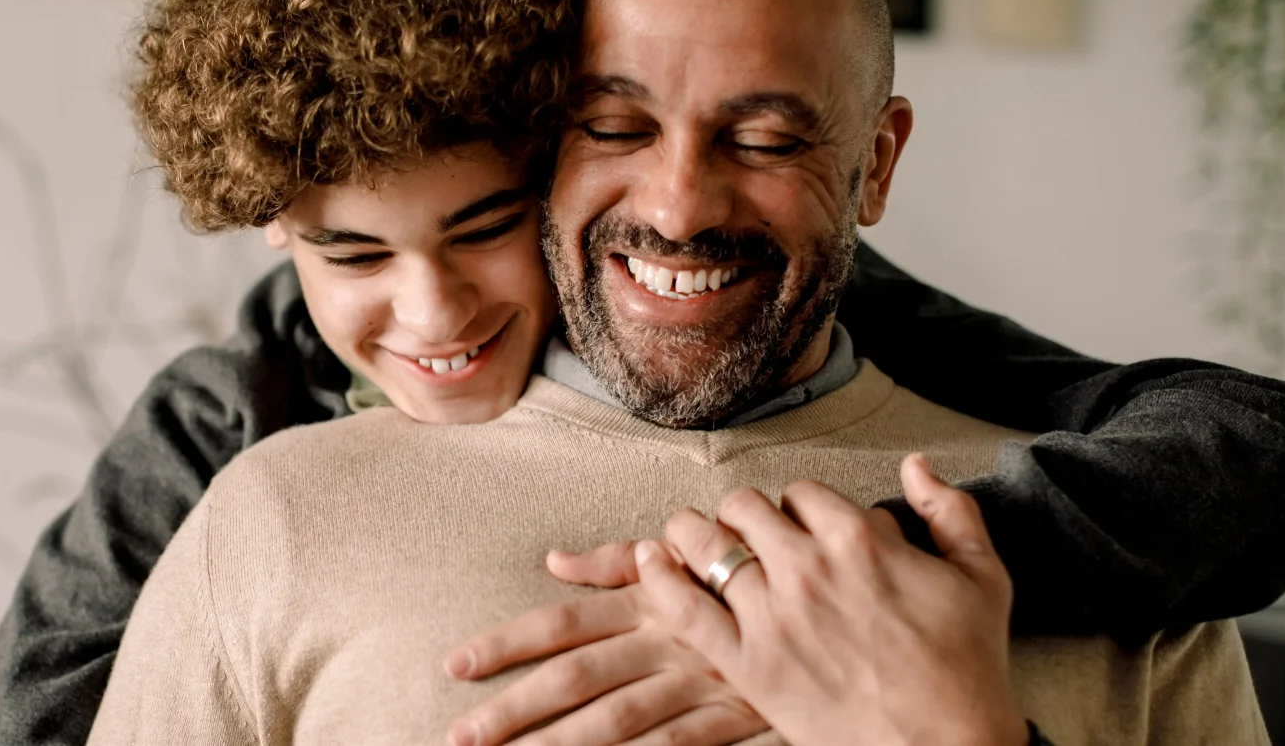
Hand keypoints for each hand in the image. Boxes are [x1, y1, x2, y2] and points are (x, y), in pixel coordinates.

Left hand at [443, 547, 765, 745]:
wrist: (828, 600)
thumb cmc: (739, 575)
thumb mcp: (677, 558)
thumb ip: (613, 562)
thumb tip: (552, 560)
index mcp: (644, 598)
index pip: (563, 621)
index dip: (508, 642)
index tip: (456, 665)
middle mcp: (662, 638)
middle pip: (576, 678)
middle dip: (515, 708)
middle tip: (461, 736)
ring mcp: (697, 681)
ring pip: (617, 720)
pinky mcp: (732, 717)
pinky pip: (680, 745)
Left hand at [634, 454, 1028, 745]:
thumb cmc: (968, 669)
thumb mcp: (982, 577)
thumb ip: (950, 509)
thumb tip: (916, 465)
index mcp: (859, 540)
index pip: (800, 492)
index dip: (797, 506)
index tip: (799, 526)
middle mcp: (808, 568)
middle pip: (745, 508)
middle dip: (742, 515)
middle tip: (744, 535)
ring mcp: (773, 616)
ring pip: (705, 544)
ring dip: (692, 534)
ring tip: (688, 537)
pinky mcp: (748, 664)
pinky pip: (685, 608)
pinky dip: (661, 579)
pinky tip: (651, 562)